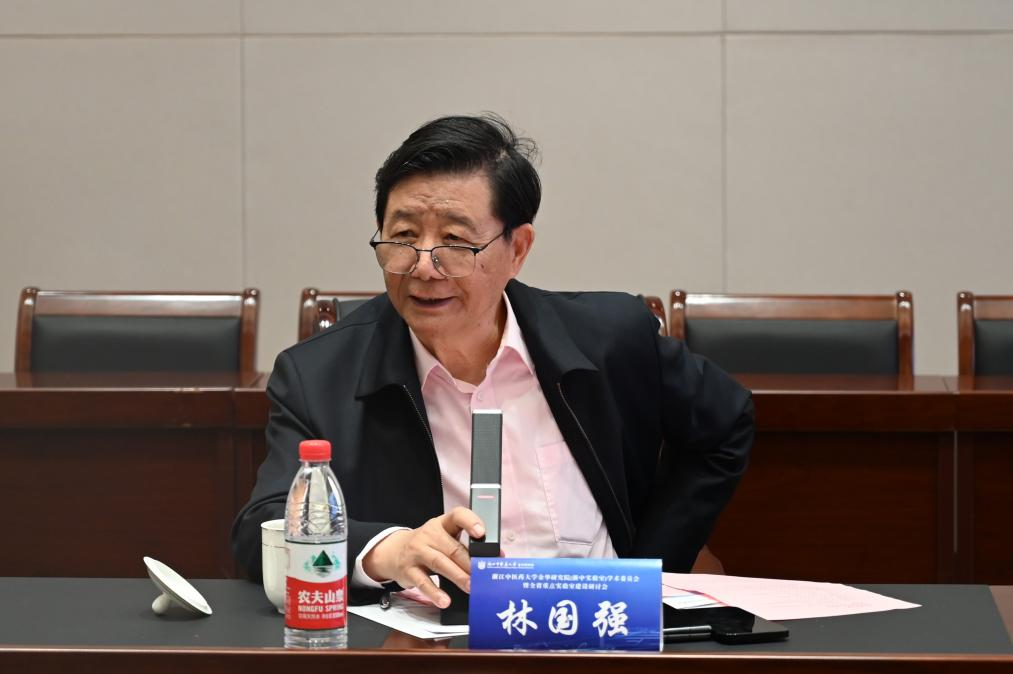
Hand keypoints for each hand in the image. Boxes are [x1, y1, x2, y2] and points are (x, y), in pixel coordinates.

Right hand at [362, 506, 484, 607]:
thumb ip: (466, 546)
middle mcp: (429, 535)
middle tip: (483, 574)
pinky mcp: (408, 570)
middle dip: (470, 563)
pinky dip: (434, 592)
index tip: (481, 532)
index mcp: (442, 524)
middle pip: (452, 547)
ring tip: (471, 587)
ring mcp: (417, 551)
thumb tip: (496, 557)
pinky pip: (423, 581)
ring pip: (440, 563)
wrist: (394, 552)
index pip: (457, 516)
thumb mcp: (444, 538)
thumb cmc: (428, 545)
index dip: (470, 521)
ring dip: (457, 576)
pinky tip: (445, 600)